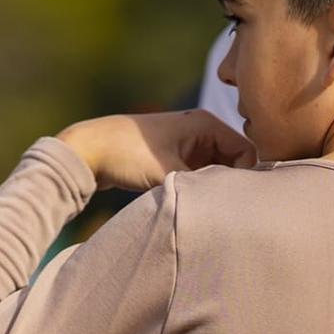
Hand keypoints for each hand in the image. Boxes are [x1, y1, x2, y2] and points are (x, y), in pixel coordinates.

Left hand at [58, 111, 254, 191]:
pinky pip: (200, 174)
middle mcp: (201, 130)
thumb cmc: (126, 155)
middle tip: (225, 210)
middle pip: (235, 161)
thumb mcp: (169, 173)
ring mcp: (188, 143)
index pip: (247, 151)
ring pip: (216, 170)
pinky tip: (193, 205)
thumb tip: (229, 205)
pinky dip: (199, 189)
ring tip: (207, 208)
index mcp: (205, 124)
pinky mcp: (175, 156)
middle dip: (231, 184)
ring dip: (213, 189)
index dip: (246, 178)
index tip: (236, 203)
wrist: (85, 151)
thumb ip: (204, 188)